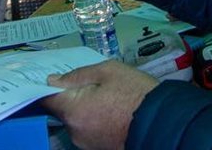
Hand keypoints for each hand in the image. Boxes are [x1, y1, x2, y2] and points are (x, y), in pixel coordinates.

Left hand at [42, 61, 157, 149]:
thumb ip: (77, 75)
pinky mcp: (99, 149)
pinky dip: (96, 121)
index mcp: (74, 111)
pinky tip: (111, 112)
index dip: (45, 87)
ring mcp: (87, 144)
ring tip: (107, 99)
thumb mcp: (108, 71)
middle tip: (90, 84)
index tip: (49, 78)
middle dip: (72, 98)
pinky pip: (90, 131)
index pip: (46, 100)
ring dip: (85, 110)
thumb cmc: (136, 93)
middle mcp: (75, 132)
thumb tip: (52, 80)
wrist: (166, 124)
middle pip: (63, 111)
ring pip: (77, 121)